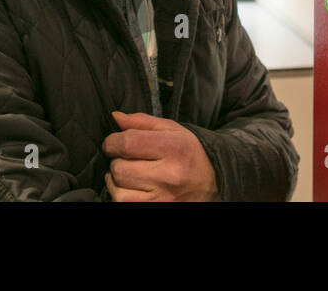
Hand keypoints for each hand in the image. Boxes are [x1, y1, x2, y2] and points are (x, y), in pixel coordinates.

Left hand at [102, 111, 218, 201]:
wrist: (215, 185)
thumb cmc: (189, 155)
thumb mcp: (172, 131)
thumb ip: (142, 122)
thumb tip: (115, 117)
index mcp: (174, 148)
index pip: (127, 143)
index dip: (112, 142)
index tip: (113, 143)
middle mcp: (169, 176)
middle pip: (119, 167)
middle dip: (117, 161)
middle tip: (128, 159)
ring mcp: (162, 199)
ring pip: (117, 189)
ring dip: (117, 180)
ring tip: (131, 174)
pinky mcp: (155, 211)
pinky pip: (122, 203)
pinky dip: (121, 195)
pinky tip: (132, 189)